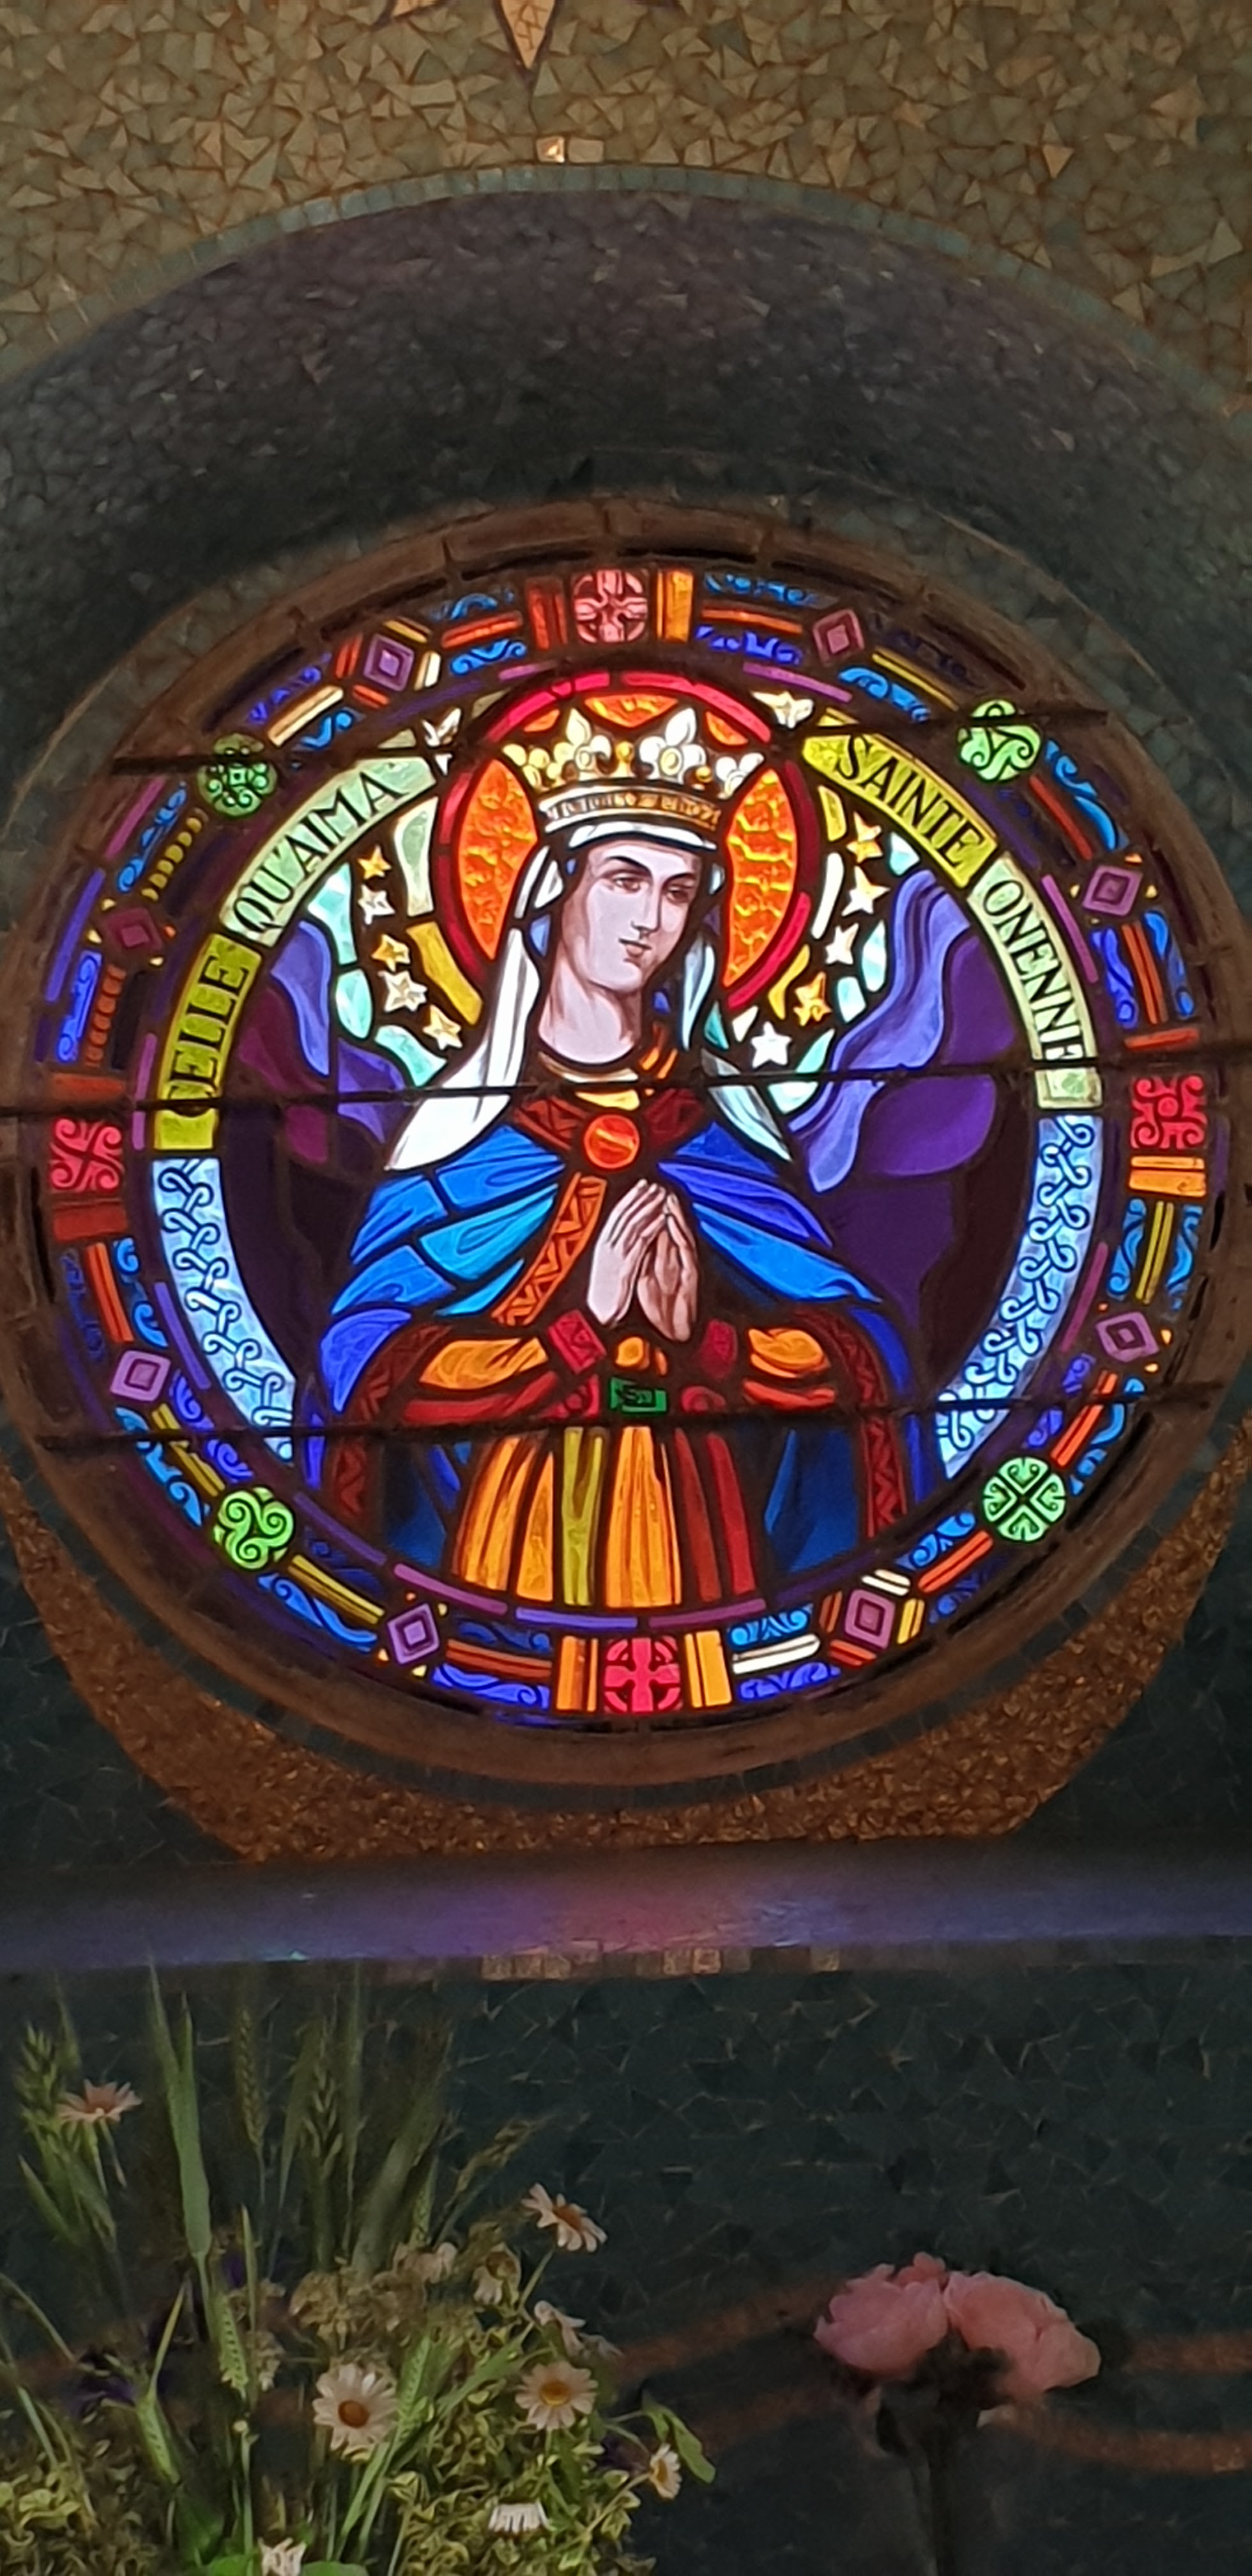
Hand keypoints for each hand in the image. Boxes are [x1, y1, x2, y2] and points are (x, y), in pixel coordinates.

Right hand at [586, 1180, 667, 1326]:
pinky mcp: (626, 1267)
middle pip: (626, 1215)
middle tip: (656, 1184)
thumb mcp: (607, 1266)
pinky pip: (641, 1244)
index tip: (643, 1185)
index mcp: (602, 1245)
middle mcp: (607, 1246)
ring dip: (649, 1208)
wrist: (599, 1316)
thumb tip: (624, 1234)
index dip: (631, 1198)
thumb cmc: (605, 1293)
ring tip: (662, 1195)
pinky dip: (652, 1229)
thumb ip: (615, 1249)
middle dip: (641, 1198)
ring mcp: (616, 1256)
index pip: (617, 1214)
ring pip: (634, 1225)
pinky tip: (662, 1219)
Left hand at [637, 1193, 698, 1342]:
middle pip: (672, 1230)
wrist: (671, 1334)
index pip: (660, 1232)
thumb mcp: (645, 1281)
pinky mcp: (692, 1277)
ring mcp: (686, 1267)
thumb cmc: (658, 1310)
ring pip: (681, 1236)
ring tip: (668, 1198)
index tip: (646, 1195)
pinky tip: (674, 1223)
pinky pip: (686, 1253)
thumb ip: (642, 1261)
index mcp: (666, 1262)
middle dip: (666, 1209)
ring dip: (676, 1217)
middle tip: (659, 1187)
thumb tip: (633, 1243)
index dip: (653, 1214)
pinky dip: (680, 1236)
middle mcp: (678, 1261)